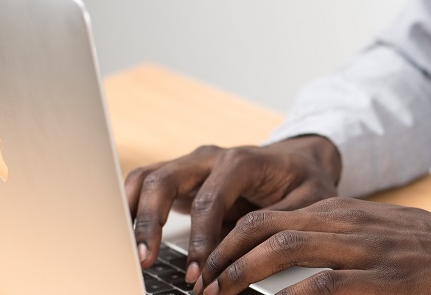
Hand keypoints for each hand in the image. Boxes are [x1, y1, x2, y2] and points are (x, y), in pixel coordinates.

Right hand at [125, 135, 341, 283]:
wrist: (298, 161)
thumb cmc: (304, 182)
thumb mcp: (307, 201)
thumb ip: (278, 224)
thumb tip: (252, 255)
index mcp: (241, 161)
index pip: (209, 200)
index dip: (200, 239)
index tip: (197, 272)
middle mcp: (208, 157)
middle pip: (164, 181)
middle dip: (151, 222)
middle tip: (145, 260)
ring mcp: (189, 164)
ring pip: (146, 179)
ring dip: (132, 214)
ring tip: (129, 251)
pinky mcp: (179, 177)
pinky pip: (144, 186)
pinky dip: (129, 208)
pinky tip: (123, 236)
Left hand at [193, 197, 430, 294]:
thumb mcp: (377, 233)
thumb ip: (336, 240)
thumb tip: (293, 259)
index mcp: (340, 213)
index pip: (267, 216)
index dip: (228, 239)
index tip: (206, 266)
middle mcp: (345, 224)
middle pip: (264, 227)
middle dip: (222, 256)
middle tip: (200, 286)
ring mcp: (364, 251)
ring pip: (285, 248)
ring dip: (241, 274)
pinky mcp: (384, 280)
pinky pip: (324, 286)